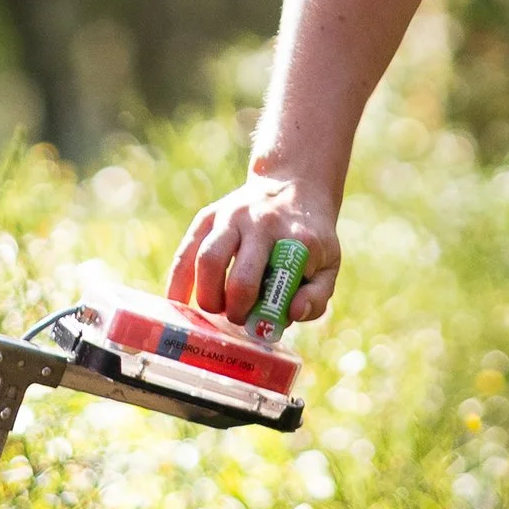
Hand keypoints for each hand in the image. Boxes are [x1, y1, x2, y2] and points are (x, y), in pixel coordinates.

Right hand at [168, 172, 341, 328]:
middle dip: (235, 311)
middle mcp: (262, 223)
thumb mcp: (329, 263)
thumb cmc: (311, 237)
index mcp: (296, 238)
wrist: (295, 185)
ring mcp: (232, 215)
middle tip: (238, 320)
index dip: (267, 312)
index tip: (264, 324)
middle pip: (240, 278)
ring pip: (207, 260)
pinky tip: (178, 304)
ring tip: (217, 310)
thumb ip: (317, 296)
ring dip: (208, 296)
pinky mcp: (209, 215)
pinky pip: (186, 250)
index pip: (278, 285)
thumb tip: (292, 313)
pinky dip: (178, 281)